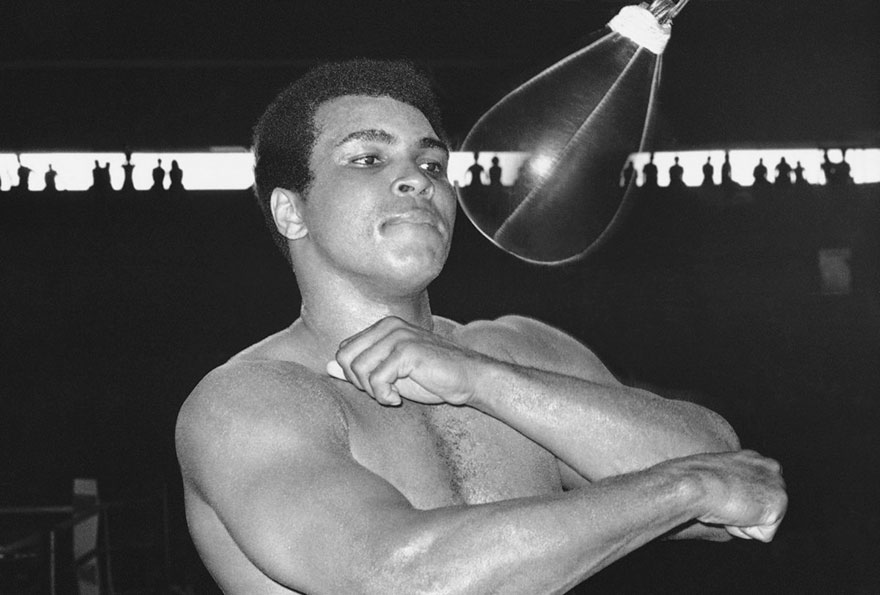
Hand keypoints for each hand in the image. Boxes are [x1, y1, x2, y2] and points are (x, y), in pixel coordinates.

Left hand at [327, 316, 492, 406]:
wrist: (469, 379)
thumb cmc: (431, 377)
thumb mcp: (390, 374)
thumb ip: (360, 368)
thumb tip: (328, 366)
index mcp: (382, 327)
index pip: (343, 350)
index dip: (354, 375)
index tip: (378, 386)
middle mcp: (388, 326)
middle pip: (345, 358)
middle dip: (359, 383)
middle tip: (383, 392)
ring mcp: (398, 336)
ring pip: (359, 369)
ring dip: (373, 391)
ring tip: (392, 395)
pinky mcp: (407, 350)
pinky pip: (376, 379)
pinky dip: (383, 396)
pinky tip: (398, 399)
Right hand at [664, 450, 786, 541]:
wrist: (694, 484)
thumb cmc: (693, 480)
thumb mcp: (715, 475)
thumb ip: (731, 481)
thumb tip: (729, 497)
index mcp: (755, 459)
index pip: (759, 490)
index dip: (741, 501)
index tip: (723, 495)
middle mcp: (771, 468)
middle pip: (765, 507)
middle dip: (747, 512)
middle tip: (724, 501)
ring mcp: (778, 486)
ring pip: (764, 522)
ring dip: (744, 522)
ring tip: (726, 506)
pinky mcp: (778, 506)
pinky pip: (764, 535)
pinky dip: (746, 531)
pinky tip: (732, 514)